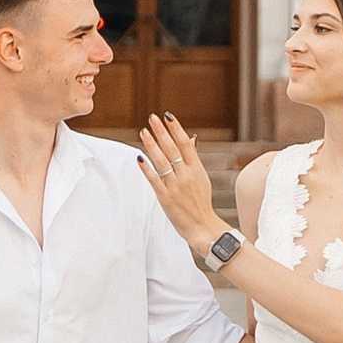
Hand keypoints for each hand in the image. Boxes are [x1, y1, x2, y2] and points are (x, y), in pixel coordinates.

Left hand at [138, 112, 221, 254]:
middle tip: (152, 118)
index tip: (168, 116)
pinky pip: (154, 180)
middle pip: (172, 149)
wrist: (203, 225)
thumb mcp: (201, 177)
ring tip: (143, 132)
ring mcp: (176, 186)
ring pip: (161, 161)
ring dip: (151, 145)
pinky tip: (139, 157)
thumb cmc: (201, 201)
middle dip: (161, 132)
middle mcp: (186, 175)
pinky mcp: (166, 197)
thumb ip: (193, 158)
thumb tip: (191, 139)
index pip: (185, 143)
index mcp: (196, 168)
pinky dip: (147, 168)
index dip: (176, 129)